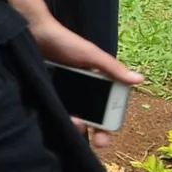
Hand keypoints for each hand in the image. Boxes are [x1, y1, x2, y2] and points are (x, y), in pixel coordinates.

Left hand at [28, 12, 142, 150]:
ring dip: (72, 124)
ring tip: (72, 123)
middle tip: (87, 136)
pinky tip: (53, 119)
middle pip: (87, 120)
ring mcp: (61, 94)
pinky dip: (53, 116)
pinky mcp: (43, 92)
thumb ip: (112, 69)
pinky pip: (50, 109)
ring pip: (69, 117)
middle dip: (89, 131)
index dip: (105, 129)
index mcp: (95, 86)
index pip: (104, 113)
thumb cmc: (65, 41)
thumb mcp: (91, 55)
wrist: (32, 31)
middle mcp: (79, 93)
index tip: (103, 140)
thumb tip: (139, 79)